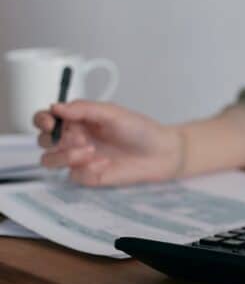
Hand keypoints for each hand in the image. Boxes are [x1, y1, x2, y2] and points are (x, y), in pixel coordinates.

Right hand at [33, 100, 182, 185]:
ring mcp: (80, 159)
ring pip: (50, 160)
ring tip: (90, 150)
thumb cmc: (140, 130)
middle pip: (43, 141)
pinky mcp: (90, 176)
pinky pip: (74, 176)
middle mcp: (74, 139)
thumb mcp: (112, 113)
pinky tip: (106, 164)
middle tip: (81, 138)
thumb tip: (56, 107)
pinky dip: (87, 170)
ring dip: (64, 156)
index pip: (45, 119)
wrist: (162, 153)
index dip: (42, 120)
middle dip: (56, 139)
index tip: (51, 122)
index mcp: (77, 120)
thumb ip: (84, 108)